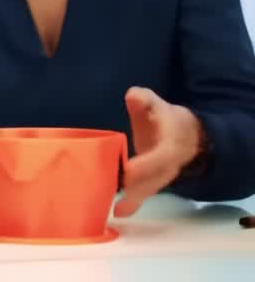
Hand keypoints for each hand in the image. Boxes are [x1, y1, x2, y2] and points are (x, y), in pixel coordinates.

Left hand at [114, 86, 204, 217]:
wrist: (190, 136)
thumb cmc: (166, 118)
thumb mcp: (158, 104)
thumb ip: (145, 99)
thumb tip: (132, 95)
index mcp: (173, 142)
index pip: (163, 155)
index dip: (148, 164)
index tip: (130, 169)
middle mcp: (171, 163)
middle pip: (158, 177)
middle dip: (141, 185)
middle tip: (122, 190)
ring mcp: (164, 174)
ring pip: (152, 188)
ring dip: (136, 198)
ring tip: (118, 209)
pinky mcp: (155, 180)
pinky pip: (147, 193)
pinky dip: (134, 204)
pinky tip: (119, 213)